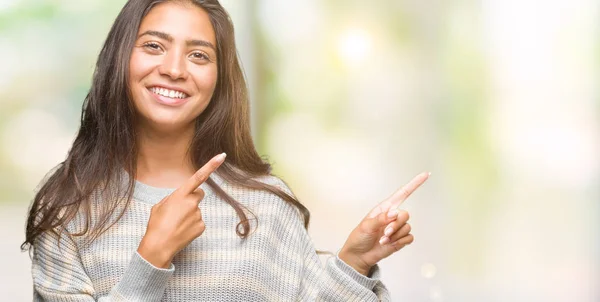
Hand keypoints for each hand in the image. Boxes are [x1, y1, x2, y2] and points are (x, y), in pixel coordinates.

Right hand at [137, 153, 225, 267]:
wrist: (159, 246)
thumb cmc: (156, 224)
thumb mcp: (160, 206)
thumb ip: (173, 198)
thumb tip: (181, 199)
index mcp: (180, 194)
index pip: (198, 176)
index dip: (212, 165)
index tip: (222, 156)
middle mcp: (192, 202)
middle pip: (199, 194)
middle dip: (192, 199)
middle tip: (179, 210)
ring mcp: (198, 214)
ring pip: (196, 210)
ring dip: (189, 215)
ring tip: (176, 224)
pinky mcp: (201, 226)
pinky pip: (198, 222)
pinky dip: (191, 226)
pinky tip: (182, 231)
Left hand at [338, 172, 428, 274]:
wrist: (359, 255)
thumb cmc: (359, 238)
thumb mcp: (366, 226)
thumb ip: (381, 219)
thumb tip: (395, 213)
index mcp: (384, 209)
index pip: (402, 193)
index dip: (414, 184)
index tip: (426, 175)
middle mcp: (392, 217)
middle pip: (405, 215)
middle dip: (396, 225)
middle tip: (384, 233)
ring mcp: (397, 228)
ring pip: (407, 227)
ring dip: (395, 235)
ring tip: (383, 239)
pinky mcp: (400, 239)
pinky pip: (409, 238)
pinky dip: (400, 242)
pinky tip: (389, 244)